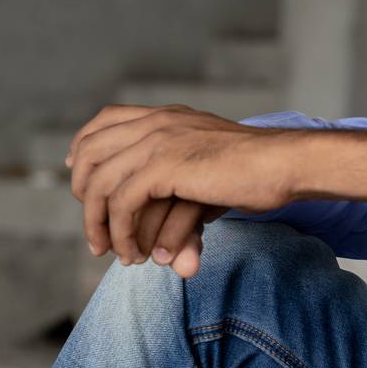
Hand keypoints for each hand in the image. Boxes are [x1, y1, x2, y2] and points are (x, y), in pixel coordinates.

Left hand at [67, 104, 296, 269]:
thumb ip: (180, 181)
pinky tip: (135, 252)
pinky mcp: (165, 166)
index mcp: (168, 115)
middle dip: (83, 195)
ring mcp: (159, 140)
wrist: (285, 163)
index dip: (83, 151)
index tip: (81, 184)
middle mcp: (157, 122)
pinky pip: (121, 203)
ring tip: (113, 252)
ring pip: (99, 183)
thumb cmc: (258, 170)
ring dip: (99, 225)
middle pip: (90, 151)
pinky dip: (121, 233)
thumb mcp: (210, 164)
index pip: (105, 121)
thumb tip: (165, 215)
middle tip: (97, 232)